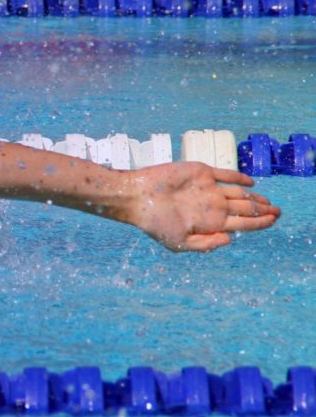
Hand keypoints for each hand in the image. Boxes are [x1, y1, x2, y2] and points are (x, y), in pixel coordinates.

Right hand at [126, 162, 279, 251]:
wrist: (137, 197)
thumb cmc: (155, 223)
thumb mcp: (179, 243)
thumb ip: (206, 244)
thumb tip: (232, 239)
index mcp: (210, 222)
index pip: (243, 223)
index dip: (261, 223)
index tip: (274, 221)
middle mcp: (212, 205)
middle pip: (246, 207)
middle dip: (264, 210)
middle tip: (278, 211)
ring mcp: (208, 188)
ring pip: (240, 192)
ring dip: (256, 196)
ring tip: (269, 201)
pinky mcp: (201, 172)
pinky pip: (226, 174)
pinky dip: (240, 177)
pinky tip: (250, 182)